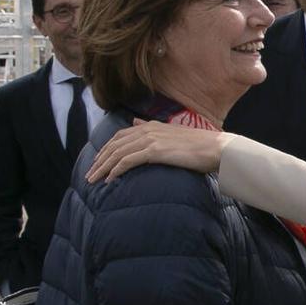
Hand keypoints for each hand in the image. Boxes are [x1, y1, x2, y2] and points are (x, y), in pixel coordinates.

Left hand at [86, 119, 227, 181]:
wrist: (216, 149)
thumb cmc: (199, 146)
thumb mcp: (172, 135)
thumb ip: (151, 130)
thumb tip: (135, 124)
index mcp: (151, 126)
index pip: (120, 136)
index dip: (106, 149)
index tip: (97, 162)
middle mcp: (147, 129)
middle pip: (114, 144)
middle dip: (99, 160)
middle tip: (89, 174)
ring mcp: (151, 139)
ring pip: (118, 153)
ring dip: (103, 167)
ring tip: (94, 180)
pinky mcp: (155, 151)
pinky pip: (128, 161)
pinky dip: (116, 170)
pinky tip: (110, 180)